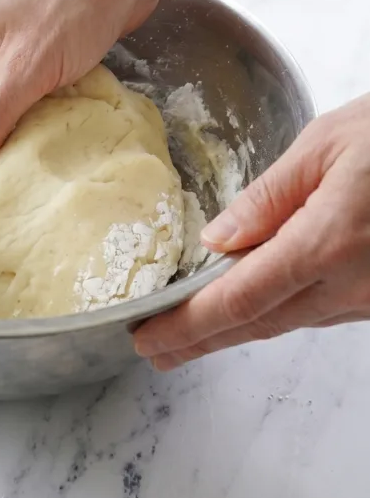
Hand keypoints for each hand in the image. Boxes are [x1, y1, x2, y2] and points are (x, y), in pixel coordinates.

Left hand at [133, 95, 369, 369]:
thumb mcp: (327, 145)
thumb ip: (269, 197)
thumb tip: (217, 240)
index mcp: (325, 245)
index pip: (238, 300)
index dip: (188, 326)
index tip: (147, 339)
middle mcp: (349, 285)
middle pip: (258, 323)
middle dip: (201, 340)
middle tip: (155, 352)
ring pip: (290, 320)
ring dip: (236, 328)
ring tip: (190, 332)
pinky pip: (321, 309)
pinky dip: (277, 310)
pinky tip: (253, 305)